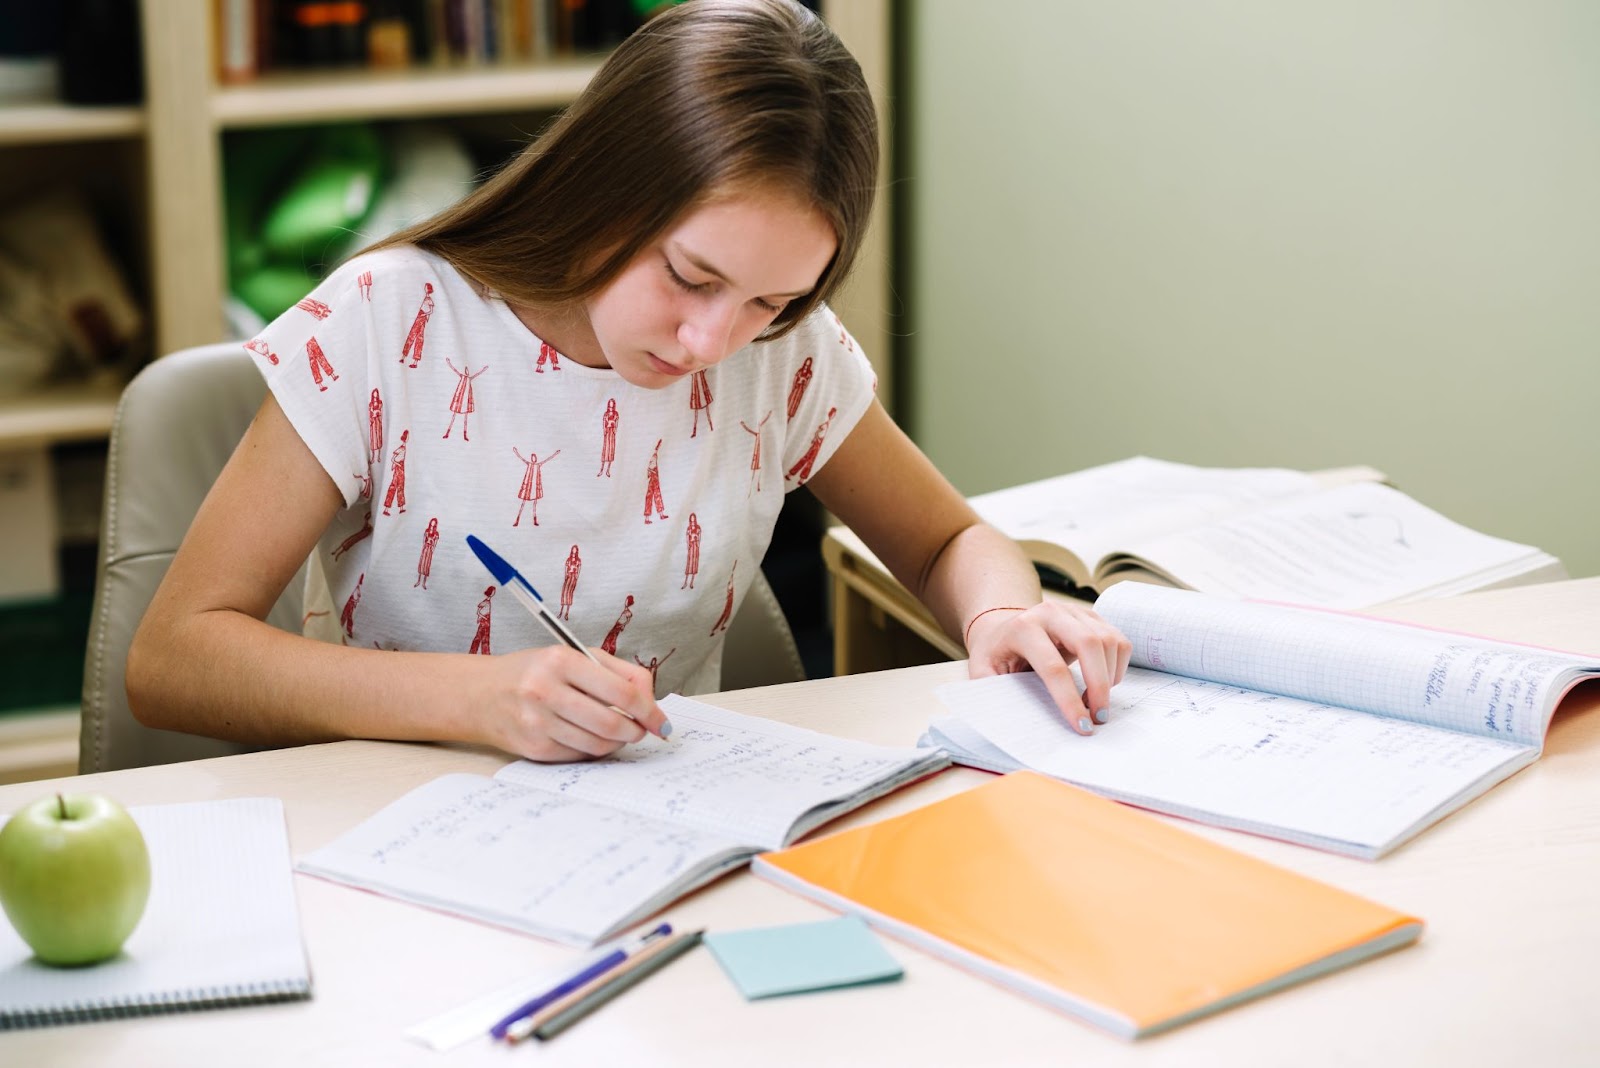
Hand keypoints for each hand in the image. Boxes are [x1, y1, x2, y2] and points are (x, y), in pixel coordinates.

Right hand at [469, 646, 669, 761]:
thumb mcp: (574, 656)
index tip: (661, 722)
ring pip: (598, 745)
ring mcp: (537, 723)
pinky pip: (579, 755)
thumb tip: (651, 701)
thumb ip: (619, 672)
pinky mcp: (533, 748)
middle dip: (636, 731)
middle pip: (613, 724)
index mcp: (561, 661)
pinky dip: (593, 749)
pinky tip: (589, 736)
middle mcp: (546, 691)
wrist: (481, 694)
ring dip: (617, 743)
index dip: (649, 711)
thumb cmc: (535, 672)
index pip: (623, 693)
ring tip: (617, 732)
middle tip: (641, 730)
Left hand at [964, 601, 1130, 735]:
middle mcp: (1051, 612)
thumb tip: (1010, 715)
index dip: (1069, 699)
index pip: (1053, 666)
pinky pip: (1119, 641)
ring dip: (1110, 678)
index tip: (1082, 725)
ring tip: (1095, 701)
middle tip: (1099, 717)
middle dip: (1100, 685)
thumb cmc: (997, 653)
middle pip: (1089, 644)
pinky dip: (1117, 667)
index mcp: (1022, 628)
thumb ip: (990, 690)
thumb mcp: (982, 670)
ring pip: (1109, 641)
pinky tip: (1102, 681)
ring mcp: (1075, 611)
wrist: (1004, 627)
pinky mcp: (1093, 616)